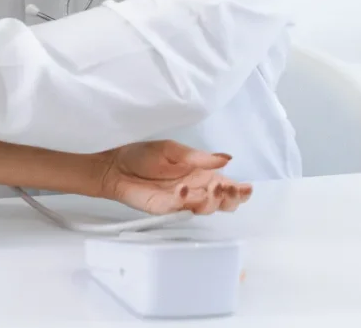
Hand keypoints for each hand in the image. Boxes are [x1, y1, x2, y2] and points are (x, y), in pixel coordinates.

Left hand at [93, 140, 254, 215]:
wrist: (115, 165)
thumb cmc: (143, 155)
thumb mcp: (173, 150)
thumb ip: (199, 157)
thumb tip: (227, 158)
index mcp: (202, 175)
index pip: (228, 186)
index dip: (239, 190)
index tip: (245, 187)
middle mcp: (196, 190)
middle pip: (222, 203)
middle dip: (230, 199)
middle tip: (228, 189)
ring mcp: (181, 201)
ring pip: (205, 209)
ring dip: (211, 201)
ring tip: (212, 189)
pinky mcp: (164, 208)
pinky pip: (179, 208)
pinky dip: (183, 199)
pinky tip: (183, 189)